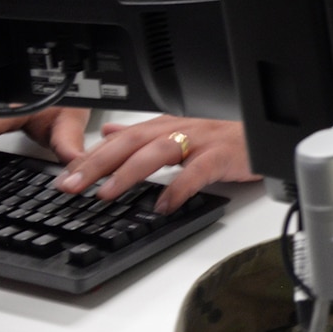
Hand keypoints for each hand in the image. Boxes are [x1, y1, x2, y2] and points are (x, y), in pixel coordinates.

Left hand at [56, 116, 255, 213]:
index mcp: (168, 125)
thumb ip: (143, 134)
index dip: (91, 155)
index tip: (63, 176)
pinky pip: (197, 172)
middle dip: (99, 162)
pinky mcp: (222, 157)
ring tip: (106, 193)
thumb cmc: (226, 140)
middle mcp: (181, 130)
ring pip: (159, 152)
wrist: (269, 137)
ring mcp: (202, 142)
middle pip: (132, 142)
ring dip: (129, 173)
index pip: (121, 137)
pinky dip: (178, 189)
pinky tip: (163, 206)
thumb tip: (109, 132)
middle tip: (71, 185)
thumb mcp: (181, 133)